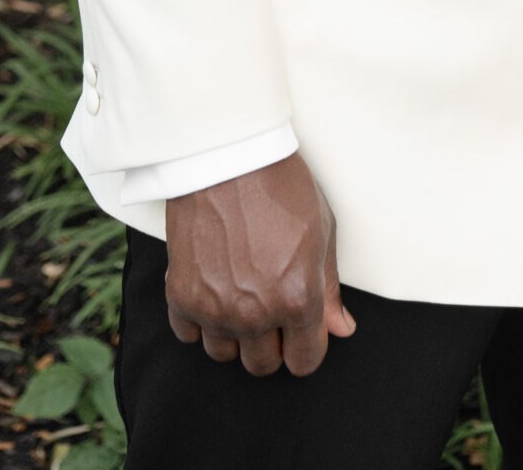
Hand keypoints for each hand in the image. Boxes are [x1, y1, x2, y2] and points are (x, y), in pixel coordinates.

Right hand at [165, 152, 354, 377]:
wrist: (229, 156)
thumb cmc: (281, 185)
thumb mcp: (322, 231)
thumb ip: (329, 289)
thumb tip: (341, 328)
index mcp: (297, 298)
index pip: (304, 361)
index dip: (307, 348)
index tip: (303, 333)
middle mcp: (255, 313)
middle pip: (263, 365)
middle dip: (272, 344)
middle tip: (272, 310)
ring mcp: (215, 308)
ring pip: (225, 355)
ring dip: (235, 334)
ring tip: (242, 296)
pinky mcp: (181, 296)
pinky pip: (189, 335)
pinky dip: (200, 320)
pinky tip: (213, 290)